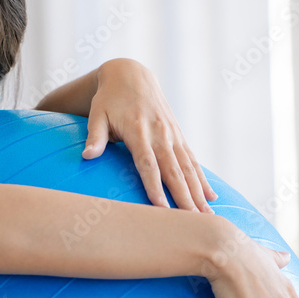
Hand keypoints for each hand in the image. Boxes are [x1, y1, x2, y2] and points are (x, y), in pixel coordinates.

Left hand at [83, 59, 216, 211]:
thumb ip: (95, 136)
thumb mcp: (97, 113)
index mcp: (138, 130)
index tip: (161, 208)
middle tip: (193, 222)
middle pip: (174, 171)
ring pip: (188, 168)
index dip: (155, 186)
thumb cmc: (109, 99)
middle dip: (184, 197)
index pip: (148, 164)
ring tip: (208, 217)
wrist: (131, 75)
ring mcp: (172, 135)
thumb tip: (87, 156)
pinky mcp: (179, 135)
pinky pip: (193, 160)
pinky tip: (211, 198)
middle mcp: (160, 134)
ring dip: (198, 193)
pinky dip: (202, 179)